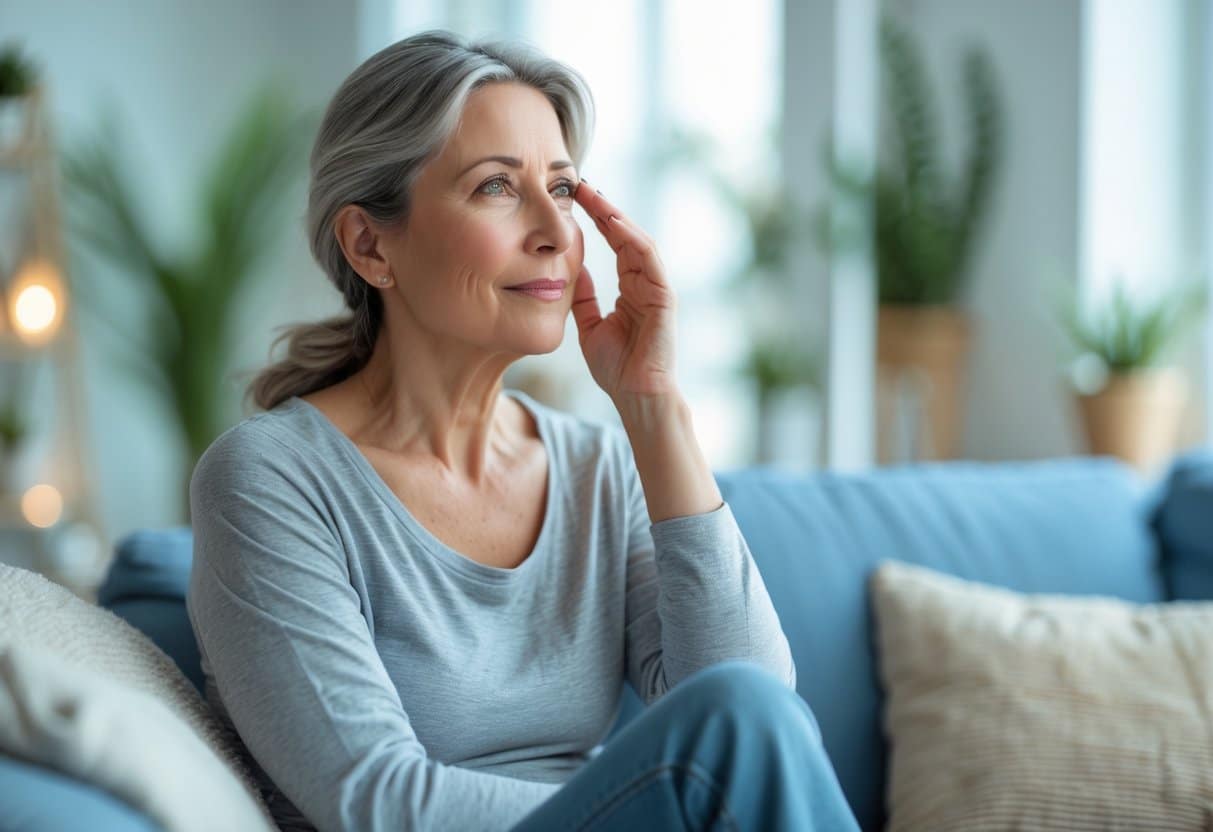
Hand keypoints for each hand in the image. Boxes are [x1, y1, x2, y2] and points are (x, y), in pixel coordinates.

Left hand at [570, 180, 678, 400]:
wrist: (635, 395)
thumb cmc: (616, 368)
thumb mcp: (589, 326)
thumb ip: (584, 298)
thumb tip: (571, 270)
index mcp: (630, 288)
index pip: (614, 243)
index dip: (596, 219)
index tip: (573, 199)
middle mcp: (646, 282)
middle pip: (626, 234)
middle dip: (604, 208)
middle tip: (580, 184)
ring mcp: (657, 287)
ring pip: (638, 240)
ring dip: (616, 216)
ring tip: (594, 195)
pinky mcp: (664, 295)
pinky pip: (649, 259)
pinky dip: (633, 238)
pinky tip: (614, 223)